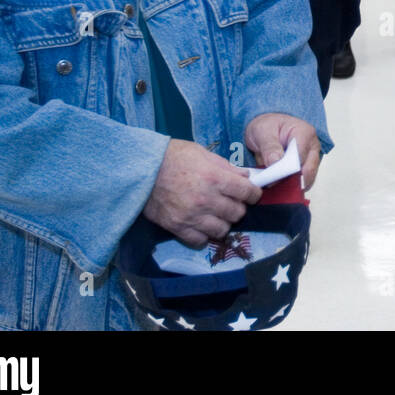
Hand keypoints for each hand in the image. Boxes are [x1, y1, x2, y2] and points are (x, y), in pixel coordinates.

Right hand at [142, 139, 260, 247]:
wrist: (141, 170)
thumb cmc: (172, 157)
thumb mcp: (203, 154)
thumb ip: (226, 167)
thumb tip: (245, 176)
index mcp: (215, 178)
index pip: (247, 193)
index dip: (253, 193)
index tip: (251, 193)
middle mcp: (206, 200)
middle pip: (237, 213)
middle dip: (238, 207)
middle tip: (231, 201)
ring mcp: (192, 216)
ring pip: (222, 230)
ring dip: (223, 222)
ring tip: (216, 214)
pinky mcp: (177, 228)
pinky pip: (201, 241)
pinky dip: (204, 235)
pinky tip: (202, 224)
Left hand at [245, 113, 322, 190]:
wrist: (267, 127)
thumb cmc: (267, 126)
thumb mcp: (262, 131)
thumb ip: (269, 146)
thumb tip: (276, 161)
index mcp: (305, 133)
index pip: (301, 156)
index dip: (288, 168)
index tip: (274, 177)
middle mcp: (312, 146)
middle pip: (308, 170)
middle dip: (291, 180)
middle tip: (273, 185)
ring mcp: (310, 158)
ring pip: (306, 179)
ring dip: (290, 186)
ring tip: (273, 187)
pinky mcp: (305, 169)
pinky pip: (300, 182)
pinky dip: (289, 187)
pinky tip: (276, 188)